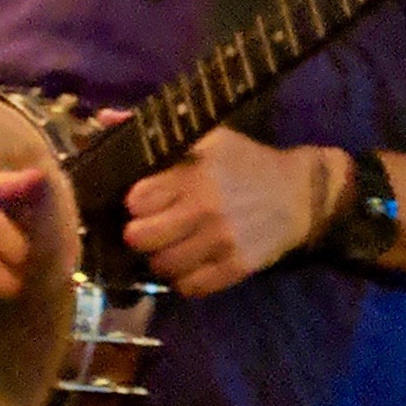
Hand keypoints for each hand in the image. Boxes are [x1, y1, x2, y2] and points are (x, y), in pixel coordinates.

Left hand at [121, 126, 340, 297]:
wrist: (302, 194)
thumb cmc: (245, 163)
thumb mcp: (206, 138)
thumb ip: (153, 132)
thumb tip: (104, 117)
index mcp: (194, 173)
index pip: (137, 200)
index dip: (136, 203)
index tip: (144, 202)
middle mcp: (206, 208)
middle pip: (140, 238)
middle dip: (140, 234)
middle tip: (151, 229)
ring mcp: (222, 241)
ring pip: (162, 266)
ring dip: (160, 259)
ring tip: (171, 246)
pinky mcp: (237, 267)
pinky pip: (190, 287)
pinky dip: (185, 279)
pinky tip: (191, 263)